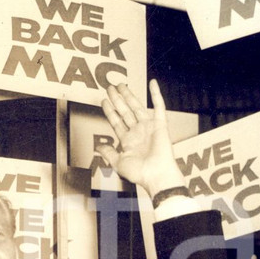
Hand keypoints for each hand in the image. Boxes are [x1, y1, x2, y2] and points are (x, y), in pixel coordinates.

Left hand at [96, 80, 184, 196]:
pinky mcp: (160, 125)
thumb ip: (109, 153)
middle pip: (125, 111)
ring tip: (121, 84)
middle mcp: (138, 132)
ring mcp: (149, 127)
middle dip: (117, 99)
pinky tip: (152, 83)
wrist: (156, 175)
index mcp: (128, 141)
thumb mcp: (118, 163)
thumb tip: (98, 147)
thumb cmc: (139, 173)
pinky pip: (159, 106)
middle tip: (110, 88)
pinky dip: (156, 94)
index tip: (104, 101)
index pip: (116, 122)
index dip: (110, 111)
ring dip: (129, 95)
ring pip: (137, 106)